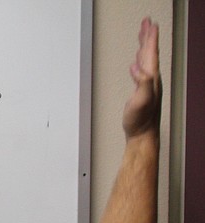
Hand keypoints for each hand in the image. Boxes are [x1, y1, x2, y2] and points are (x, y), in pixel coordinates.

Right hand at [123, 17, 160, 138]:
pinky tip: (136, 62)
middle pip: (150, 53)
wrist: (142, 133)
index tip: (150, 24)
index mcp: (151, 78)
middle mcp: (151, 79)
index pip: (151, 53)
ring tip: (143, 36)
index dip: (150, 38)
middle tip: (147, 23)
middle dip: (148, 37)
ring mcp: (147, 84)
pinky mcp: (142, 90)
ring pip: (147, 59)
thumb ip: (142, 82)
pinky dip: (140, 61)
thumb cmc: (141, 120)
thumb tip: (137, 67)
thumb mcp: (141, 99)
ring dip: (145, 46)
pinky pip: (142, 69)